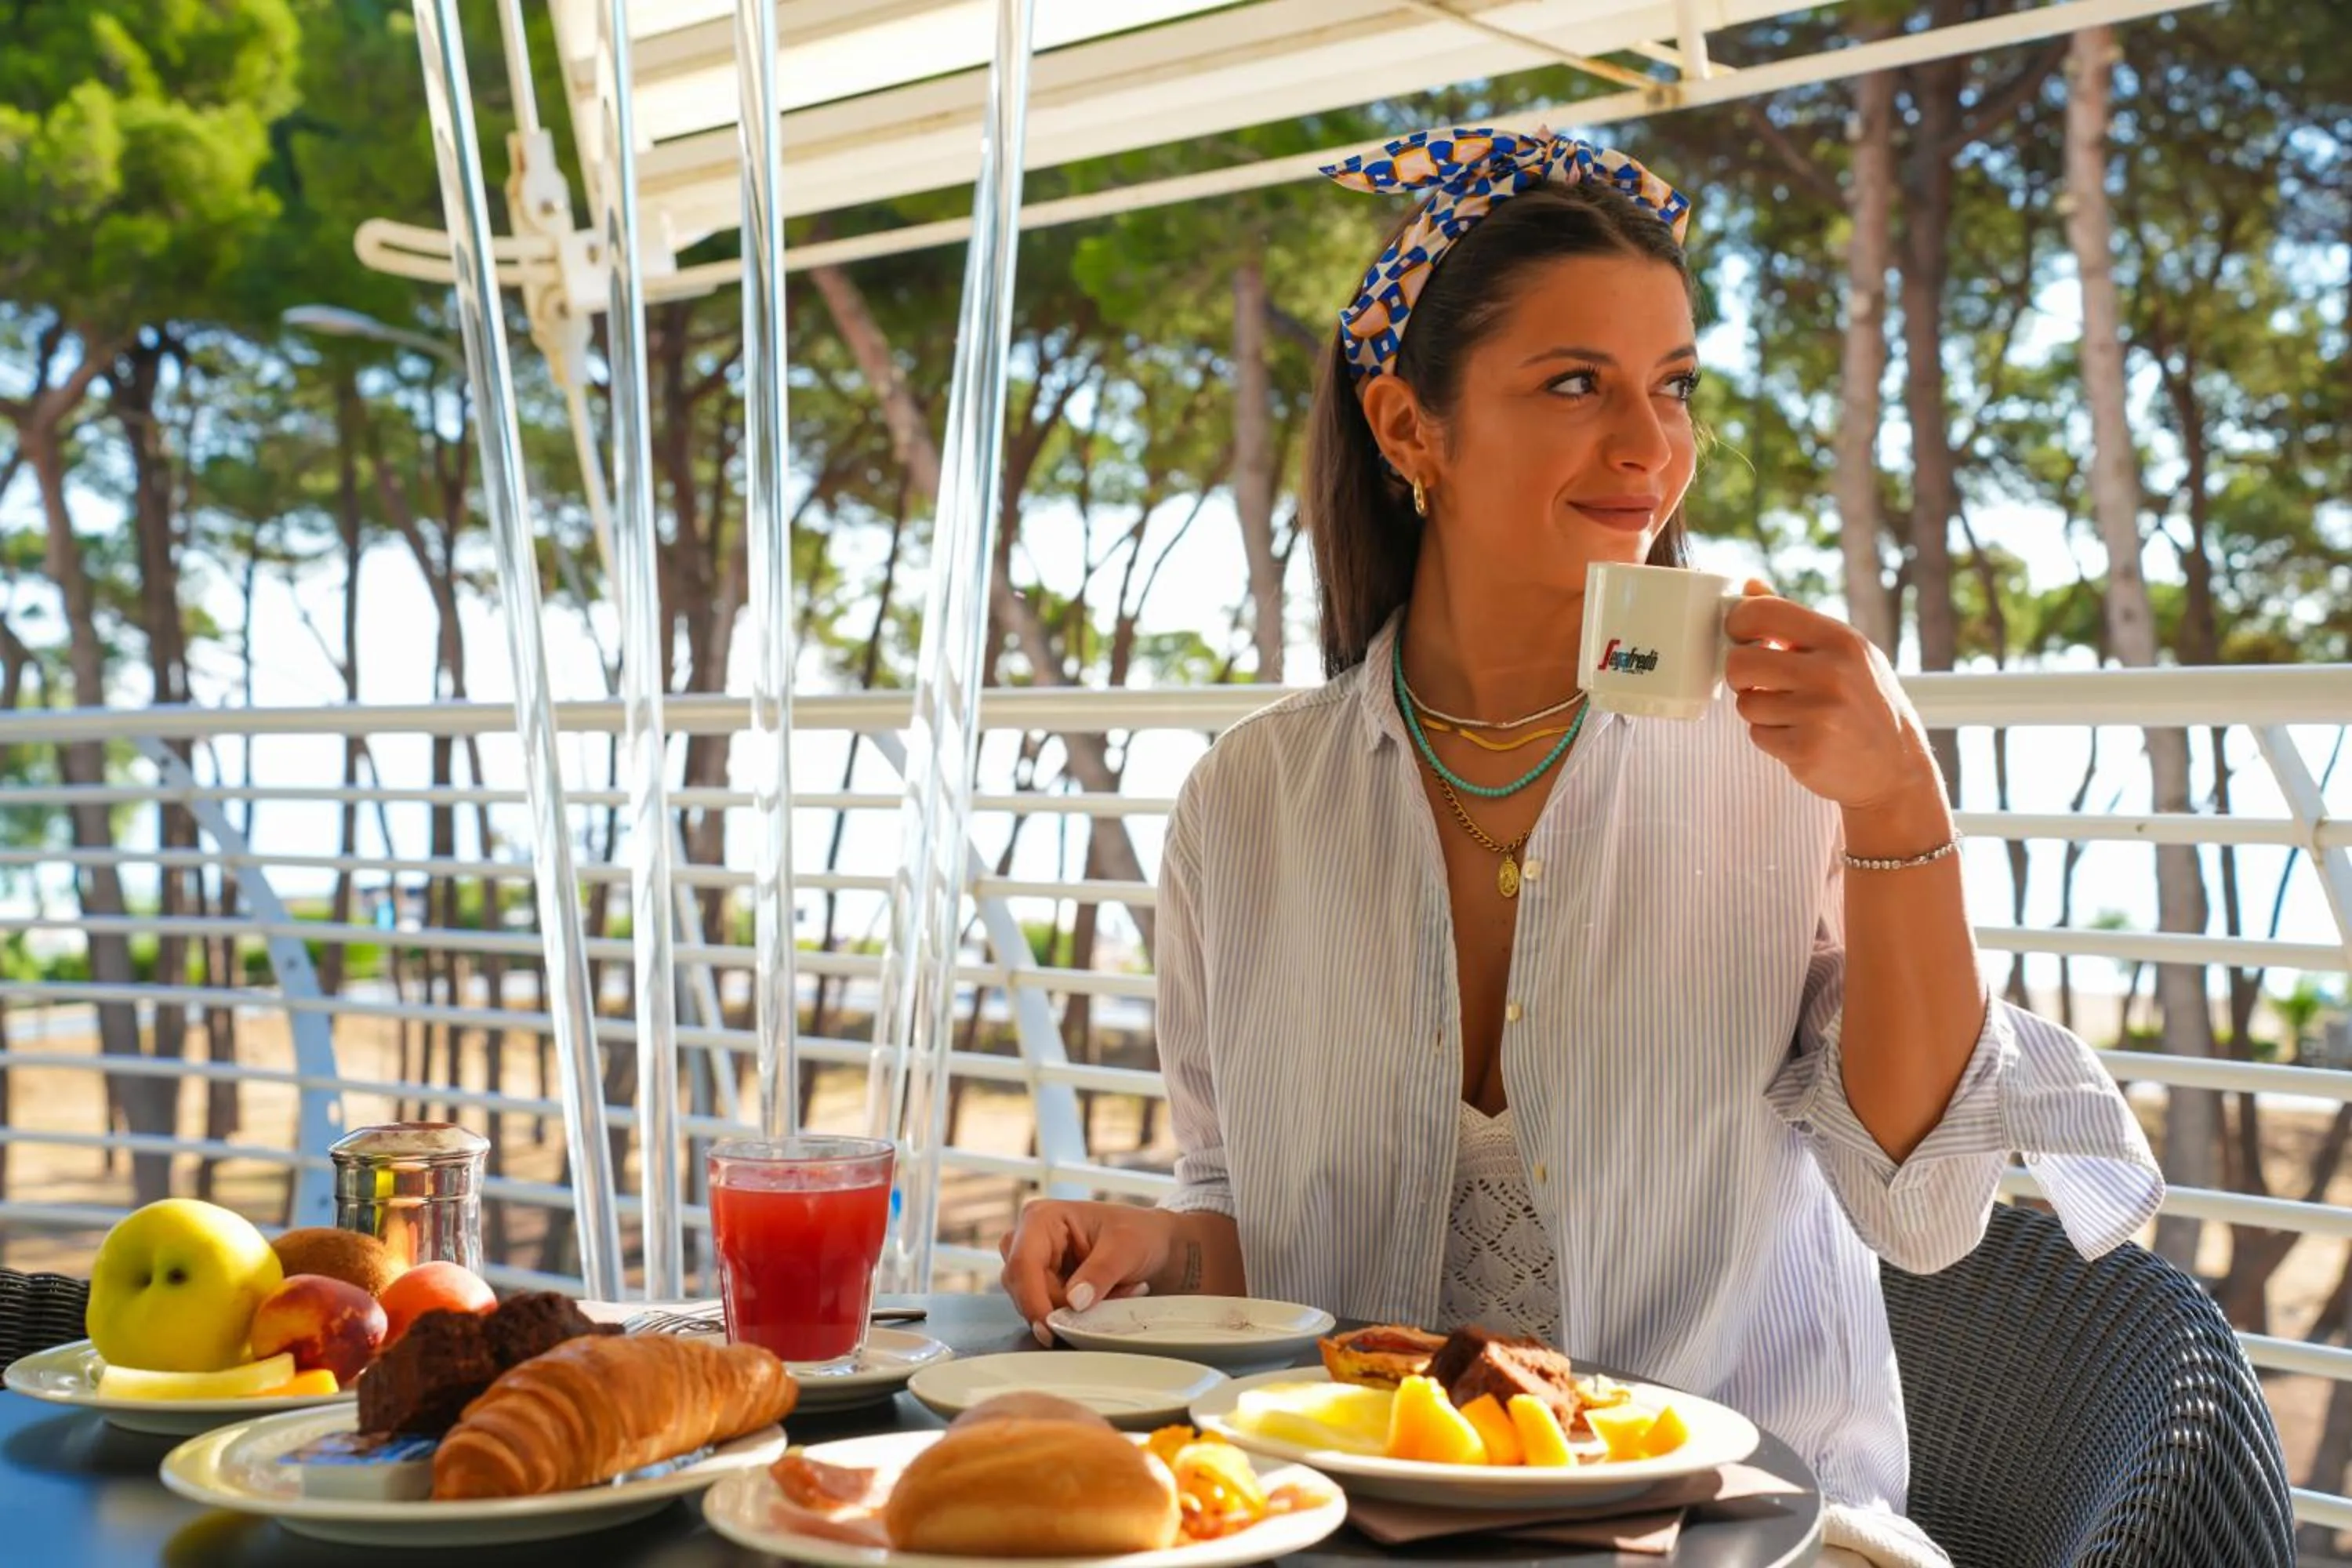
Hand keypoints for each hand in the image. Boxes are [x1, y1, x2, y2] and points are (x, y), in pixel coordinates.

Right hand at [998, 1199, 1175, 1347]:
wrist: (1153, 1243)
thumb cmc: (1138, 1233)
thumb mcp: (1125, 1248)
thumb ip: (1100, 1273)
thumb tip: (1074, 1301)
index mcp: (1042, 1218)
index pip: (1022, 1264)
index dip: (1032, 1300)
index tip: (1050, 1327)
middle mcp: (1029, 1239)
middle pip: (1024, 1289)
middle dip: (1062, 1305)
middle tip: (1106, 1297)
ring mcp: (1034, 1263)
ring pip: (1034, 1304)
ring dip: (1073, 1310)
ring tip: (1112, 1291)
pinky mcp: (1043, 1284)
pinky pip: (1048, 1310)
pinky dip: (1076, 1313)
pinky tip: (1103, 1297)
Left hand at [1722, 580, 1944, 815]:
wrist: (1897, 768)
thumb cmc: (1865, 704)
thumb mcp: (1845, 653)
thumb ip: (1794, 620)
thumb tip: (1751, 587)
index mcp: (1841, 640)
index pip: (1763, 612)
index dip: (1738, 623)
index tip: (1742, 637)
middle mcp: (1831, 672)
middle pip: (1740, 661)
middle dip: (1742, 675)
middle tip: (1762, 683)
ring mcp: (1819, 712)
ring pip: (1746, 702)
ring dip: (1760, 711)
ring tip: (1794, 715)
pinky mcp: (1806, 749)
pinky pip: (1757, 735)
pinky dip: (1770, 738)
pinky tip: (1801, 737)